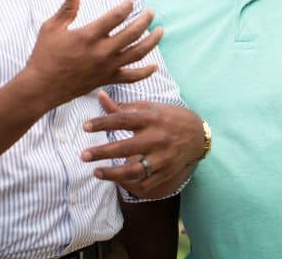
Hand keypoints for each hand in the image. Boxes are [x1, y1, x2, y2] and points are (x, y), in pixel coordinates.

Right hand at [25, 0, 161, 106]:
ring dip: (152, 42)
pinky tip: (155, 66)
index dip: (126, 7)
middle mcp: (101, 51)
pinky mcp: (107, 79)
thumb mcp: (51, 27)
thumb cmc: (44, 55)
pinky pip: (131, 77)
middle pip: (132, 33)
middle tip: (151, 12)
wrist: (41, 87)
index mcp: (88, 35)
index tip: (130, 3)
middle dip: (145, 20)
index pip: (115, 17)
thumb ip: (67, 7)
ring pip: (137, 53)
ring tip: (160, 31)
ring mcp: (106, 67)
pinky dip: (145, 73)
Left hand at [81, 91, 204, 196]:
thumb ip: (124, 106)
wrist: (198, 135)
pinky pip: (145, 183)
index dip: (103, 123)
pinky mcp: (165, 172)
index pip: (123, 120)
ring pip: (134, 170)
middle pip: (125, 147)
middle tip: (83, 155)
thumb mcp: (150, 108)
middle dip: (102, 152)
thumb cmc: (170, 118)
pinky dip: (129, 184)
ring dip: (112, 173)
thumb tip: (100, 95)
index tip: (85, 127)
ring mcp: (162, 158)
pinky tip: (116, 181)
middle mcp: (157, 138)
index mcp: (152, 118)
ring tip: (96, 172)